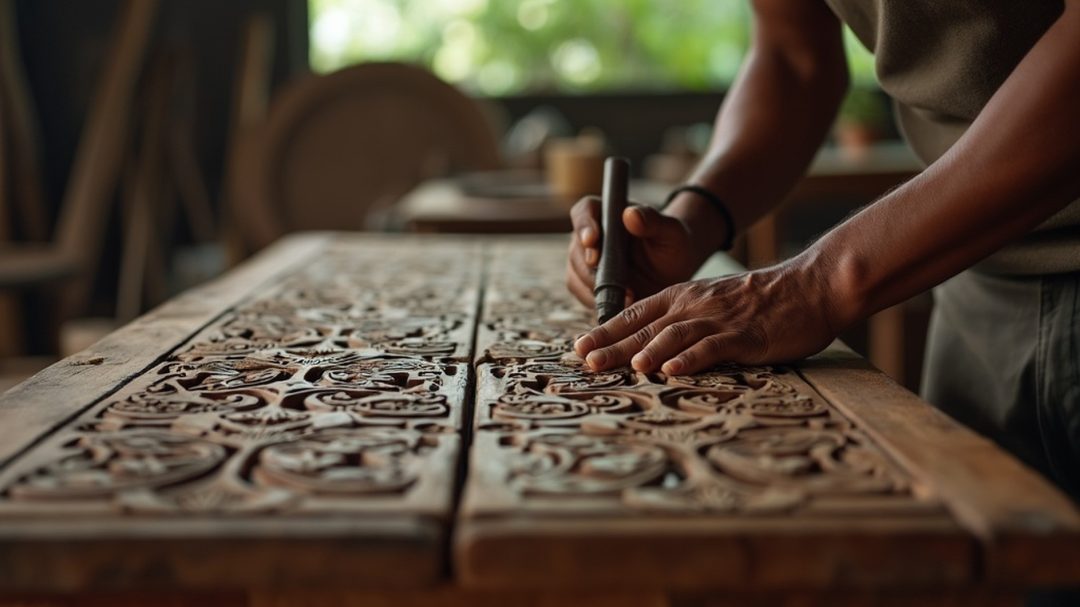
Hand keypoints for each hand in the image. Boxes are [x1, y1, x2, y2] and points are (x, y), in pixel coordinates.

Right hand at [566, 196, 704, 306]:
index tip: (592, 240)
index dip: (584, 225)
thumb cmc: (671, 243)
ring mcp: (585, 261)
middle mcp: (589, 235)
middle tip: (614, 282)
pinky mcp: (587, 284)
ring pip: (575, 275)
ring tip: (626, 297)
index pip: (584, 212)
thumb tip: (630, 214)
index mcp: (606, 213)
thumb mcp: (669, 231)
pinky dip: (598, 302)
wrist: (672, 270)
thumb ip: (652, 221)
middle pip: (576, 250)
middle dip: (591, 269)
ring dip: (596, 289)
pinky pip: (582, 294)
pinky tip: (620, 306)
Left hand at [573, 258, 840, 373]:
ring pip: (675, 334)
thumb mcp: (712, 304)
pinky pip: (714, 347)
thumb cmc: (759, 302)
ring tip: (627, 367)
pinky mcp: (746, 336)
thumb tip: (650, 347)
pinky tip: (673, 371)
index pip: (634, 313)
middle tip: (587, 362)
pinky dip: (692, 359)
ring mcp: (719, 320)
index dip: (605, 330)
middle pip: (646, 326)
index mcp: (683, 297)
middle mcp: (694, 306)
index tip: (578, 348)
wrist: (809, 287)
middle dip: (614, 345)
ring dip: (649, 350)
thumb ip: (682, 321)